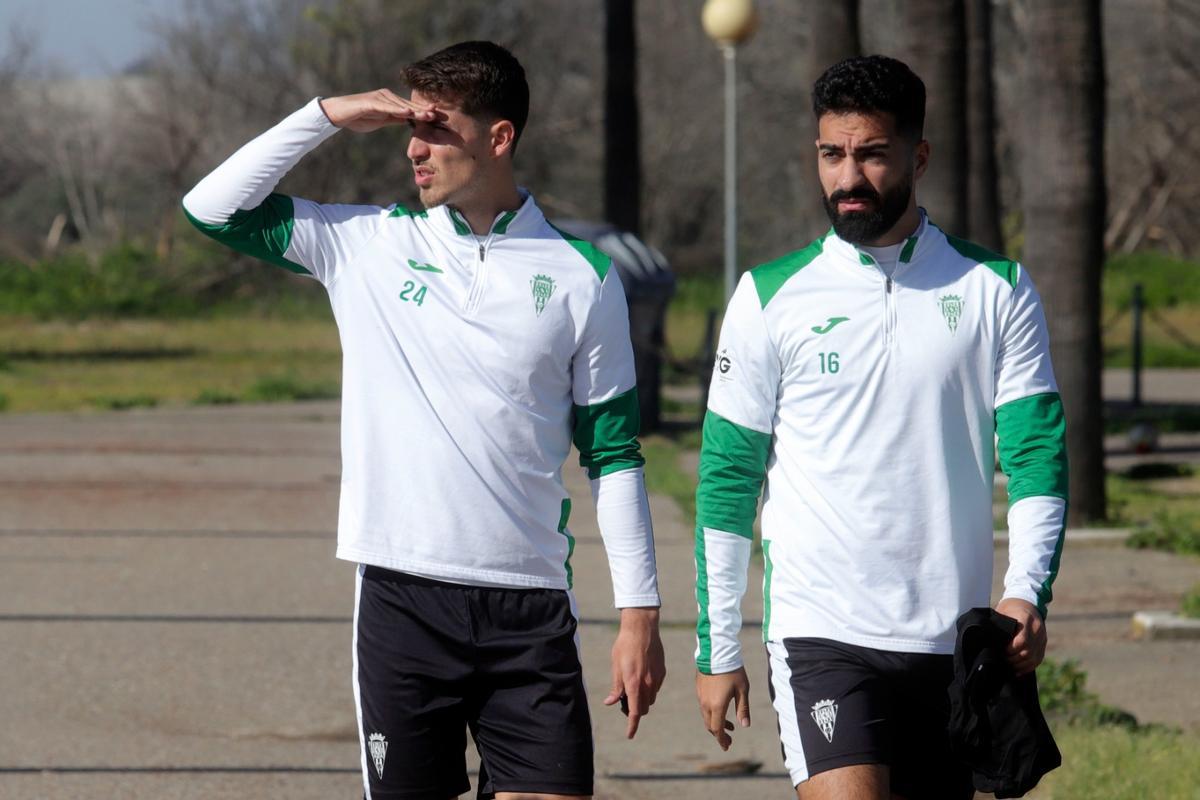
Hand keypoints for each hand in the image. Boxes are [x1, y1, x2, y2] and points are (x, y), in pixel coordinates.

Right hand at [318, 89, 436, 132]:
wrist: (339, 114)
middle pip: (409, 104)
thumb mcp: (382, 120)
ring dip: (415, 110)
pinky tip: (407, 112)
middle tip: (440, 114)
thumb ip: (395, 118)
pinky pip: (386, 106)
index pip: (410, 107)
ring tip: (429, 115)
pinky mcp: (370, 102)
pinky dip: (397, 109)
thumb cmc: (359, 117)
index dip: (424, 112)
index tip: (439, 117)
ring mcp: (379, 97)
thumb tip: (410, 120)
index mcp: (390, 102)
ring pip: (400, 105)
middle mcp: (387, 96)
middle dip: (424, 110)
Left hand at [603, 607, 665, 738]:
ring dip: (642, 700)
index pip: (634, 712)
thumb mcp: (615, 666)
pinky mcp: (662, 672)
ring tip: (632, 687)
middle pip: (643, 709)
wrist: (642, 628)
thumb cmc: (624, 646)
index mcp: (633, 684)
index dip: (631, 726)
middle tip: (624, 702)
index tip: (629, 735)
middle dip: (634, 711)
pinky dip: (649, 689)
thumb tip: (610, 702)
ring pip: (650, 700)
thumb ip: (616, 686)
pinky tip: (642, 676)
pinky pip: (656, 688)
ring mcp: (656, 678)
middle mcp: (647, 684)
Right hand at [695, 667, 750, 750]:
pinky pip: (703, 706)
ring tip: (729, 725)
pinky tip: (720, 709)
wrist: (716, 652)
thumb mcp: (742, 690)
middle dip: (719, 734)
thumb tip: (745, 726)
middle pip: (710, 725)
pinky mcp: (699, 689)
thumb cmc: (732, 671)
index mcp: (717, 706)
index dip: (722, 740)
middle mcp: (706, 704)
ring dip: (716, 723)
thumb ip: (743, 709)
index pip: (717, 729)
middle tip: (729, 739)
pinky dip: (711, 713)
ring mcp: (700, 696)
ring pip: (706, 716)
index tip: (727, 747)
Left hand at [996, 597, 1046, 675]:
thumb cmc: (1010, 608)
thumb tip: (989, 643)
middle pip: (1028, 652)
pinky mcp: (1043, 644)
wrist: (1027, 602)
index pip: (1021, 641)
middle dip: (1013, 660)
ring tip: (1008, 666)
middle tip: (1001, 661)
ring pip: (1033, 658)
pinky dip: (1027, 667)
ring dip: (1020, 665)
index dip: (1010, 650)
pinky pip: (1037, 659)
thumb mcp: (1002, 612)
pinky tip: (1017, 670)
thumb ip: (999, 627)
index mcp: (1026, 619)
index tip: (1000, 652)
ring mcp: (1042, 637)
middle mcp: (1037, 629)